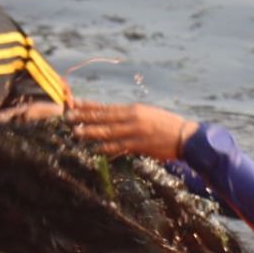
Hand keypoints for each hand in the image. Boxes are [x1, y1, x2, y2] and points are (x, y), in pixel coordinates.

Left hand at [69, 101, 197, 159]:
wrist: (186, 137)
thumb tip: (113, 119)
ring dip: (91, 132)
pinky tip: (95, 148)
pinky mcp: (140, 145)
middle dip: (84, 117)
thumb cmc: (167, 126)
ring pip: (108, 131)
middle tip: (67, 117)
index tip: (74, 104)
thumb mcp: (148, 115)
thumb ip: (130, 117)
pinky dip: (106, 147)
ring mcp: (135, 132)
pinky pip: (119, 146)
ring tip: (75, 132)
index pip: (106, 107)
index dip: (88, 106)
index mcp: (133, 109)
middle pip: (103, 117)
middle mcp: (132, 118)